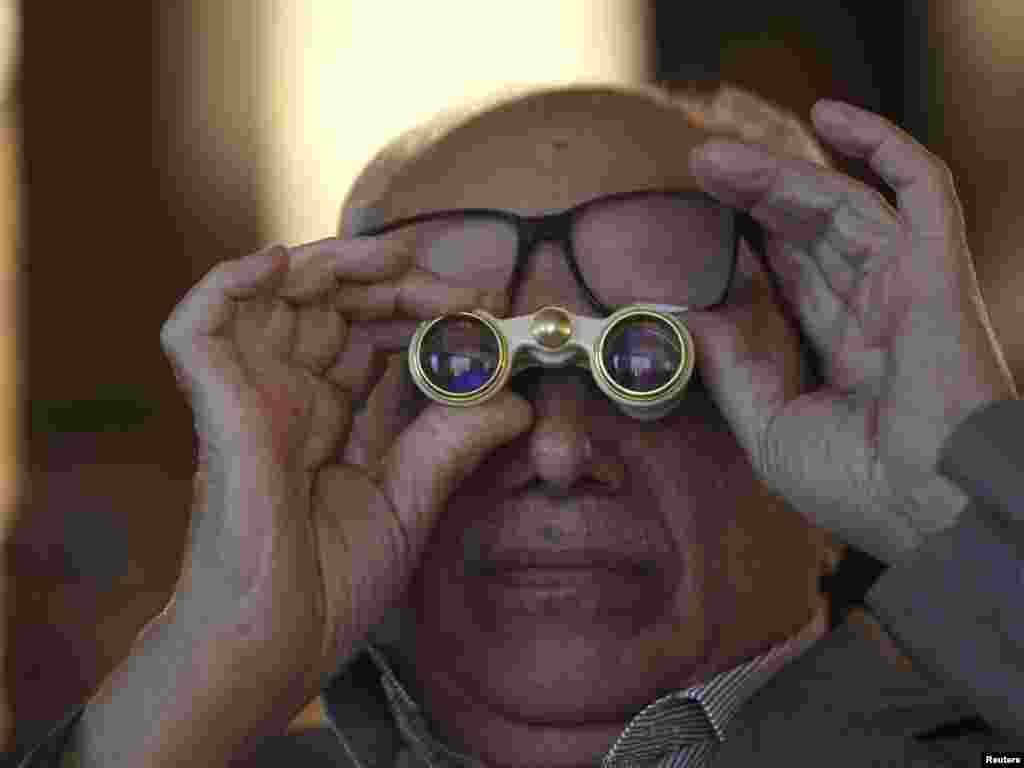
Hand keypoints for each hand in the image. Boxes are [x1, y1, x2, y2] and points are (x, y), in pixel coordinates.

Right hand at [159, 237, 531, 700]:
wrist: (278, 647)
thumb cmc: (332, 589)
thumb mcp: (412, 501)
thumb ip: (454, 442)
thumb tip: (514, 399)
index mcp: (326, 419)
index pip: (370, 337)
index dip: (421, 314)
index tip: (480, 311)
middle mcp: (287, 398)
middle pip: (330, 305)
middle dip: (391, 283)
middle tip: (455, 289)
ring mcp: (250, 398)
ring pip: (271, 295)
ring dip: (331, 262)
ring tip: (396, 258)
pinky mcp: (216, 407)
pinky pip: (197, 326)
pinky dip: (231, 283)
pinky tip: (284, 262)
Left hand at [683, 99, 1016, 565]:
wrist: (927, 510)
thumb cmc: (861, 488)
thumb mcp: (771, 425)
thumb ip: (733, 366)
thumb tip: (686, 313)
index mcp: (849, 350)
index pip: (795, 275)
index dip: (750, 239)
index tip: (696, 215)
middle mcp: (881, 310)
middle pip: (812, 231)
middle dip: (755, 196)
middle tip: (698, 167)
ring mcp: (910, 285)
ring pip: (844, 203)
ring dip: (782, 173)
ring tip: (717, 157)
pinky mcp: (938, 266)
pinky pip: (922, 186)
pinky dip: (881, 145)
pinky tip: (828, 117)